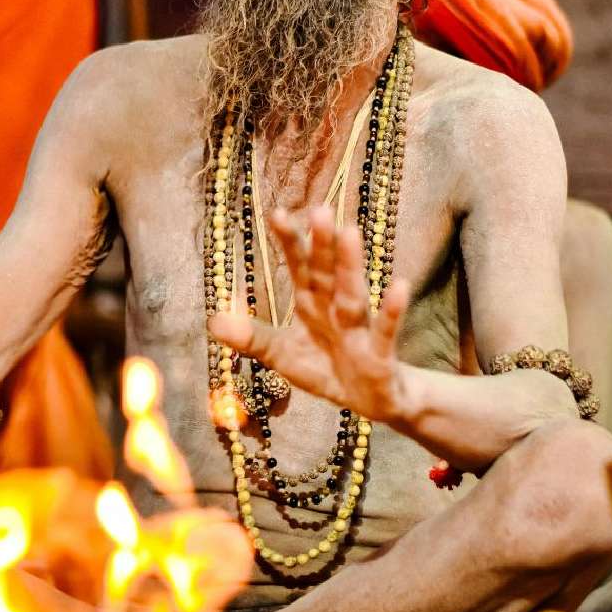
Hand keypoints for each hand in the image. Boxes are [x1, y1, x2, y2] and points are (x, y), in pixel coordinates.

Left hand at [208, 204, 410, 424]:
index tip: (277, 213)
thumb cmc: (328, 368)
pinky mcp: (379, 354)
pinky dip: (390, 311)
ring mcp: (358, 330)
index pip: (299, 268)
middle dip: (321, 244)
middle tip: (320, 210)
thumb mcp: (283, 355)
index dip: (289, 243)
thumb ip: (252, 337)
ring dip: (351, 266)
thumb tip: (212, 320)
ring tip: (351, 232)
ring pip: (352, 295)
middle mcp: (335, 309)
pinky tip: (399, 286)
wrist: (372, 402)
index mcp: (312, 305)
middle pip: (326, 273)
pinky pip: (384, 331)